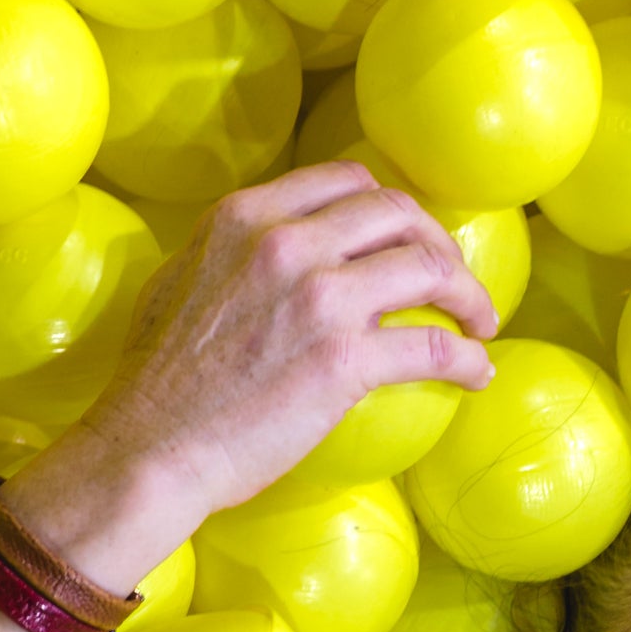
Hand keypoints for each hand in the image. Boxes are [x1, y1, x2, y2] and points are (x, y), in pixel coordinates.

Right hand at [10, 162, 495, 582]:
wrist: (150, 449)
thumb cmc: (156, 381)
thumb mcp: (181, 280)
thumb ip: (234, 252)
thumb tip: (271, 249)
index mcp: (247, 216)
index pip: (349, 182)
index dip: (394, 210)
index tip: (407, 241)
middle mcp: (288, 242)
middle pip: (400, 214)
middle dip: (439, 243)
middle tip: (452, 282)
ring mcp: (320, 298)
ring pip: (432, 269)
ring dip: (469, 296)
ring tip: (479, 324)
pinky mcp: (345, 359)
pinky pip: (433, 345)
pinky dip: (466, 358)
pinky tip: (476, 372)